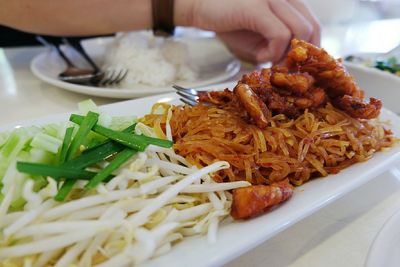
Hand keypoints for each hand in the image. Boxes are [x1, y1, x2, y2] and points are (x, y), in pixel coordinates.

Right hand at [182, 0, 319, 63]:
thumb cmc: (230, 23)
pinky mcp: (257, 7)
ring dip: (286, 56)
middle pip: (312, 28)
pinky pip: (280, 35)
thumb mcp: (259, 36)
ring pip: (300, 32)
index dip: (310, 50)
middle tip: (284, 71)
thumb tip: (292, 64)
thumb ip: (279, 44)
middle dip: (300, 56)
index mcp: (288, 1)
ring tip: (270, 64)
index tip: (295, 68)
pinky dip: (274, 52)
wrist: (200, 8)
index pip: (314, 25)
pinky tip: (261, 57)